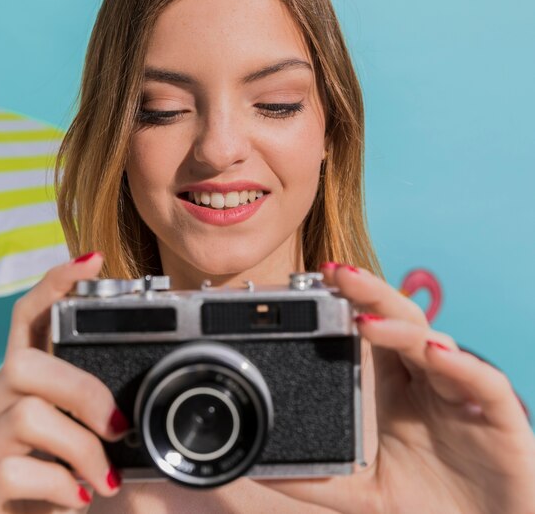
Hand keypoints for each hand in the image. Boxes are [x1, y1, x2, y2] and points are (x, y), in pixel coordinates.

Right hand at [0, 253, 127, 513]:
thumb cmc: (61, 490)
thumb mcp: (83, 443)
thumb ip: (97, 416)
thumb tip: (136, 404)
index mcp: (20, 389)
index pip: (27, 320)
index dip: (55, 287)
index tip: (92, 261)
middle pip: (25, 364)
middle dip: (83, 391)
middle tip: (117, 427)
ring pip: (27, 415)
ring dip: (82, 449)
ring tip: (105, 479)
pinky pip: (13, 470)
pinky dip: (61, 485)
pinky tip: (78, 499)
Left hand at [266, 264, 534, 513]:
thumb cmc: (430, 503)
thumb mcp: (366, 491)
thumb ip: (321, 479)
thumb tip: (264, 471)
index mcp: (397, 384)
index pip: (372, 330)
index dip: (348, 304)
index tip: (314, 282)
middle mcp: (427, 378)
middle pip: (399, 320)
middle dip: (369, 294)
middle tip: (335, 273)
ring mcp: (461, 393)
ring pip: (434, 342)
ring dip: (400, 328)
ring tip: (364, 318)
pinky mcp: (499, 418)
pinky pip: (484, 382)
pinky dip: (461, 365)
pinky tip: (435, 354)